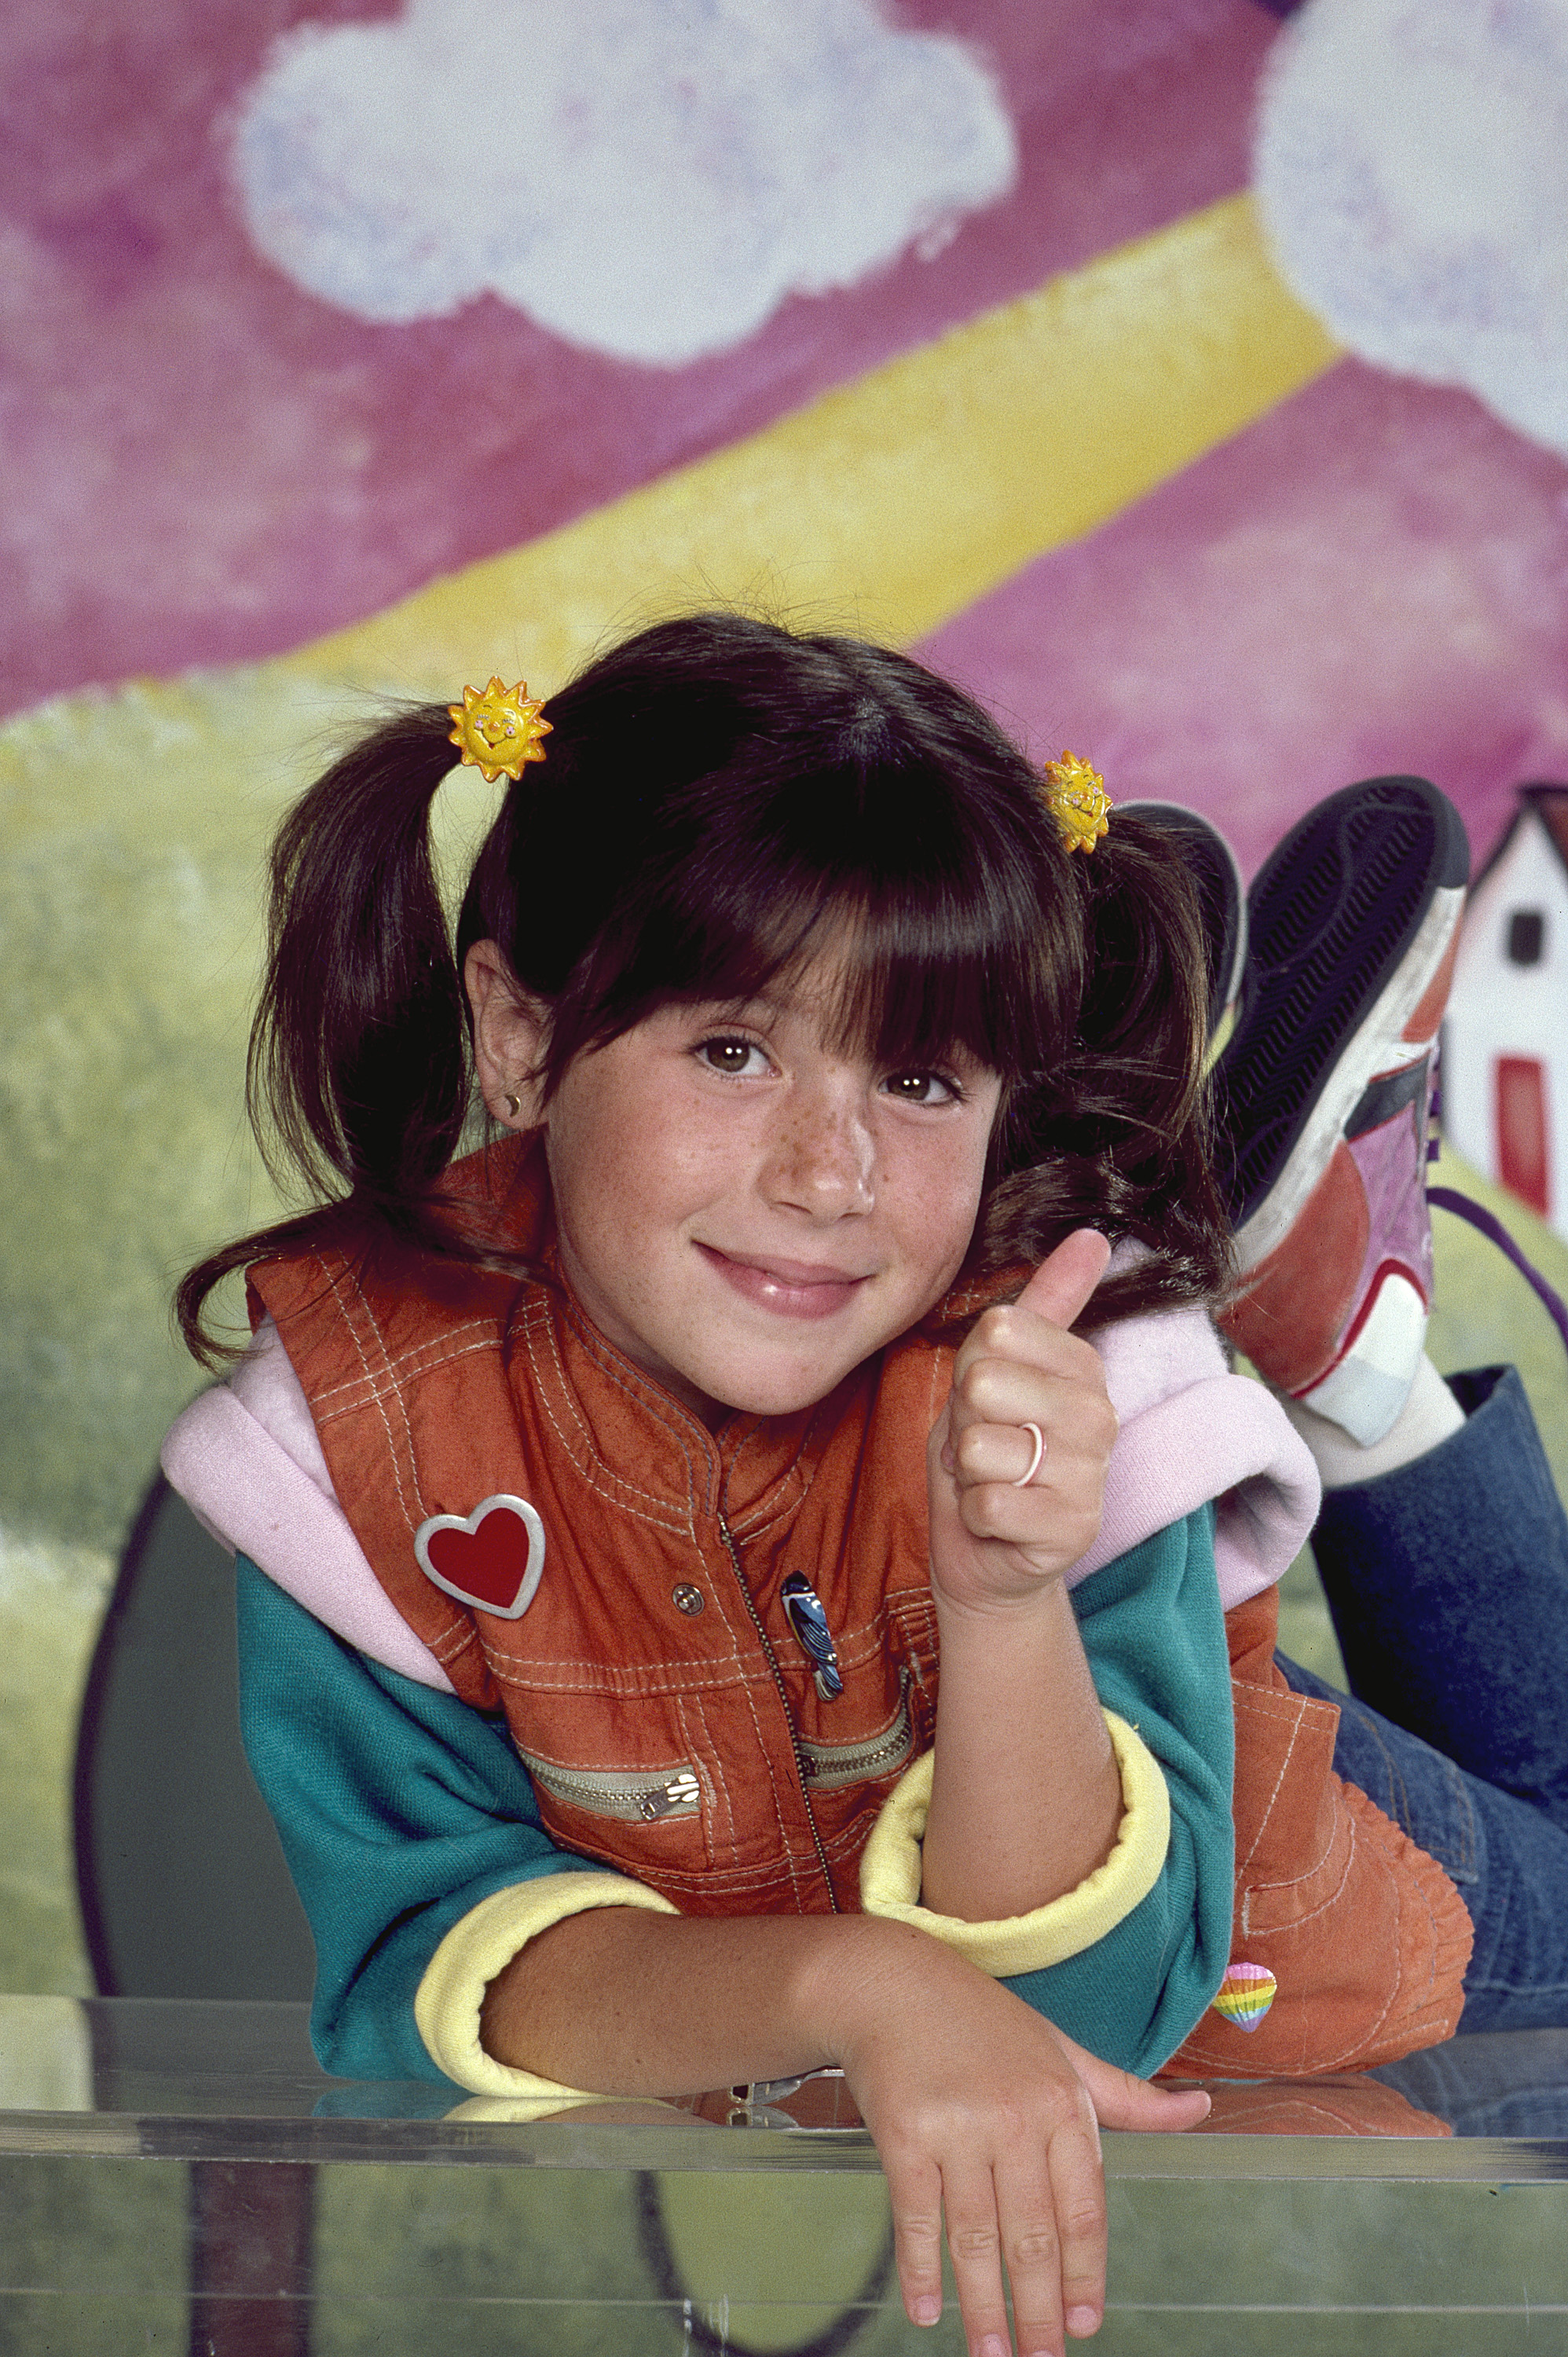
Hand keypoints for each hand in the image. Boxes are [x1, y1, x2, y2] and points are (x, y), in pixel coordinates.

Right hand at [830, 1928, 1208, 2355]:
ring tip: (990, 2354)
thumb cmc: (982, 2023)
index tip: (1085, 2324)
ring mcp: (958, 2128)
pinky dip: (921, 2270)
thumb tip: (1202, 2108)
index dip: (1084, 2276)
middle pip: (1032, 2238)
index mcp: (1063, 2103)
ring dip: (984, 2307)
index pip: (1084, 2211)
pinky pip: (918, 2217)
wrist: (892, 1984)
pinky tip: (927, 2309)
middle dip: (1038, 2312)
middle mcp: (1016, 2118)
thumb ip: (1128, 2096)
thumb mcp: (1064, 2052)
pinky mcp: (904, 2134)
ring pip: (976, 2239)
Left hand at [928, 1231, 1116, 1615]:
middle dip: (963, 1420)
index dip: (969, 1367)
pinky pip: (987, 1504)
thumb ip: (1043, 1304)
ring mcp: (1090, 1475)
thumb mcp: (1000, 1368)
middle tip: (985, 1445)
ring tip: (993, 1482)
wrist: (987, 1550)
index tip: (987, 1400)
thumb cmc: (989, 1452)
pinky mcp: (1073, 1530)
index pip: (996, 1329)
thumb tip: (1093, 1235)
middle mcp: (1099, 1416)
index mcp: (1082, 1367)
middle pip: (984, 1382)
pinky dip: (975, 1515)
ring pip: (981, 1446)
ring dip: (967, 1472)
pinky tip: (999, 1521)